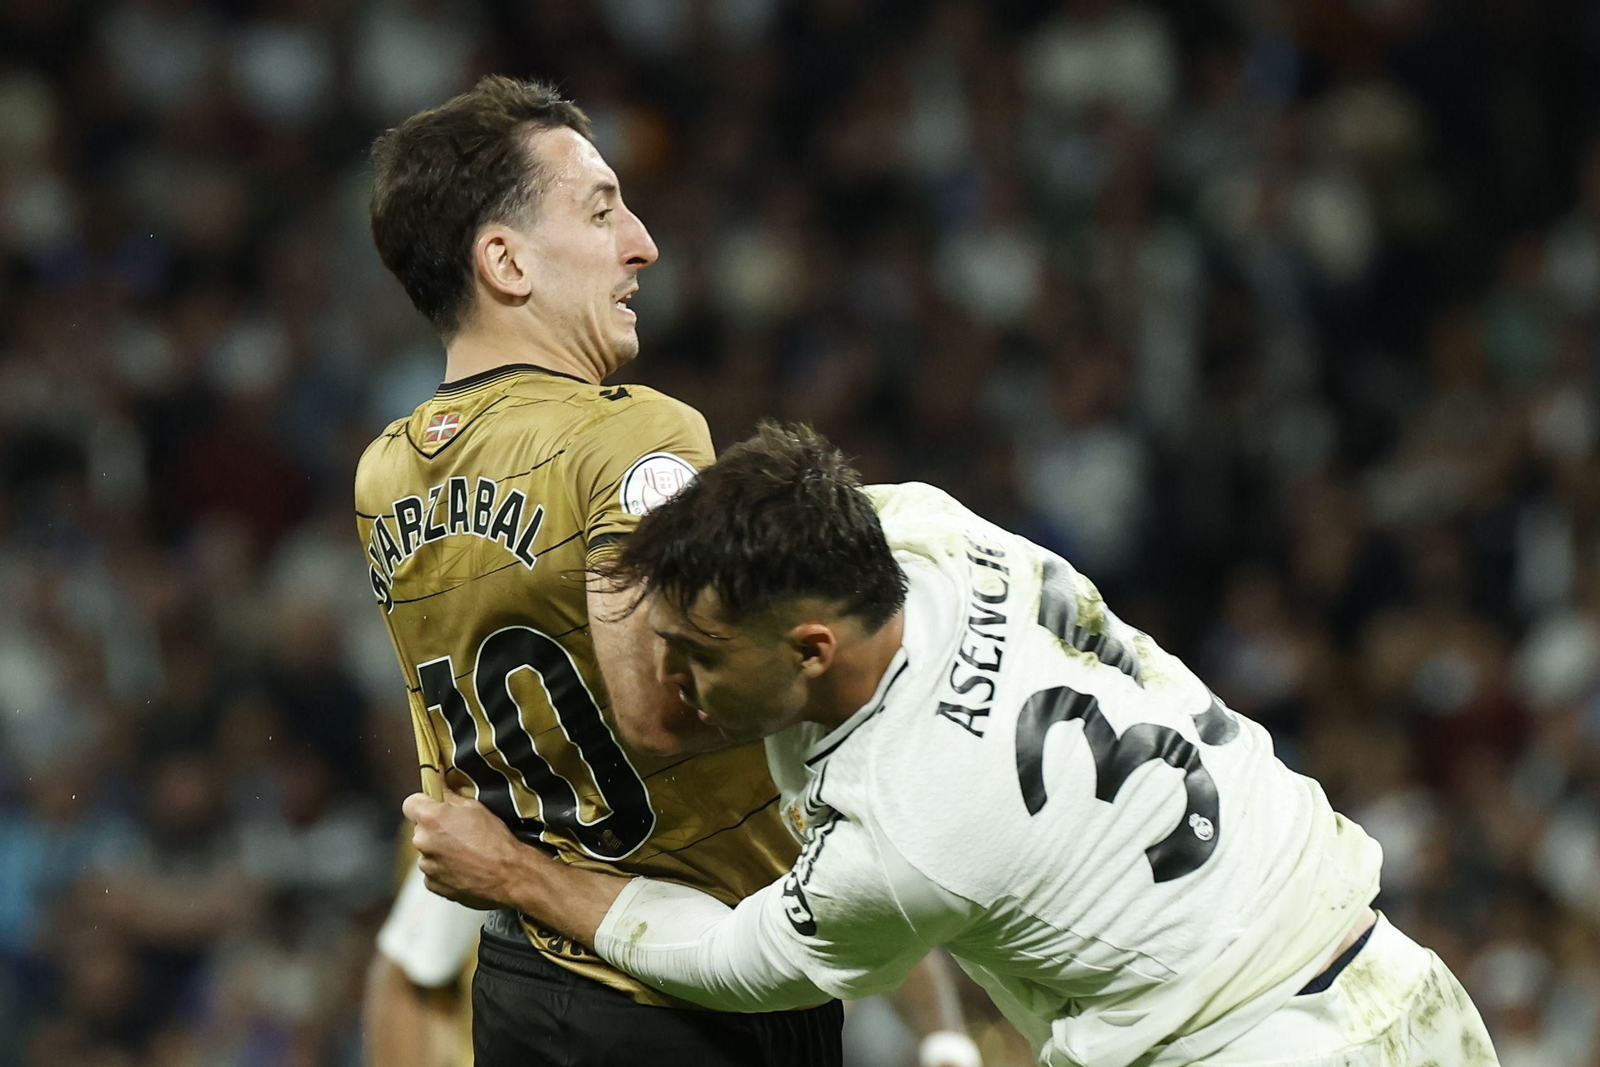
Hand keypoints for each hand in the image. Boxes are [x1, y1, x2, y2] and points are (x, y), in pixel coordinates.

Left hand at [404, 791, 532, 910]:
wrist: (508, 874)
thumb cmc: (495, 839)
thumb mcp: (475, 807)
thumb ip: (450, 795)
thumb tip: (438, 780)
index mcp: (430, 818)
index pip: (410, 803)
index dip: (422, 803)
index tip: (434, 806)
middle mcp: (422, 842)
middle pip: (420, 829)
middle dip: (435, 828)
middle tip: (459, 831)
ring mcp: (426, 865)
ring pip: (428, 851)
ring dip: (440, 850)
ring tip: (465, 852)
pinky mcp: (432, 884)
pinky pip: (433, 871)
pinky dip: (444, 869)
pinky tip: (464, 867)